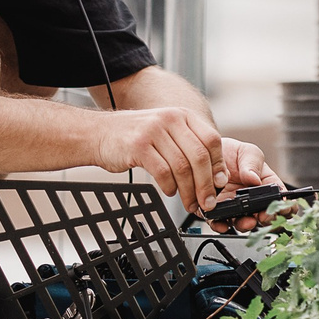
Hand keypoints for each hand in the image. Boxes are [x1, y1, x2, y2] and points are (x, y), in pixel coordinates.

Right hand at [92, 105, 225, 212]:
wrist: (98, 133)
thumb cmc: (135, 137)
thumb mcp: (166, 132)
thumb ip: (189, 147)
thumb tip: (215, 175)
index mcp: (182, 115)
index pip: (212, 140)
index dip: (218, 165)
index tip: (220, 183)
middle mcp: (170, 119)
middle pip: (199, 156)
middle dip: (206, 184)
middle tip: (207, 202)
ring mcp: (154, 131)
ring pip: (182, 167)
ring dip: (189, 191)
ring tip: (189, 202)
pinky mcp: (139, 146)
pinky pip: (163, 172)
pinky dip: (170, 187)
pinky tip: (169, 192)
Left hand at [212, 139, 278, 231]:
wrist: (205, 152)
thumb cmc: (229, 152)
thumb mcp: (246, 152)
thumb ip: (253, 164)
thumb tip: (255, 179)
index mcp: (264, 184)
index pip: (280, 198)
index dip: (285, 206)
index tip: (283, 208)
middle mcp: (251, 200)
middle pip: (264, 215)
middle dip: (267, 219)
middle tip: (264, 215)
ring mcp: (234, 207)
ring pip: (243, 223)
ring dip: (246, 225)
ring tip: (246, 221)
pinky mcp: (216, 211)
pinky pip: (219, 223)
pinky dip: (220, 226)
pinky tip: (222, 223)